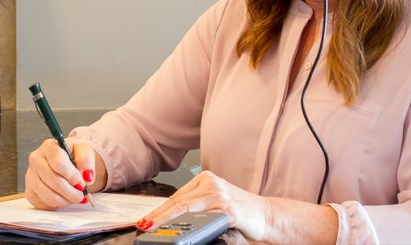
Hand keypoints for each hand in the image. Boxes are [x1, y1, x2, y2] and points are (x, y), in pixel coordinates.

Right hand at [25, 139, 105, 209]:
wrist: (67, 159)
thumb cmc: (74, 153)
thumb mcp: (84, 149)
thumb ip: (86, 160)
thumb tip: (87, 176)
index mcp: (48, 146)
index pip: (58, 163)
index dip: (72, 176)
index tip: (83, 183)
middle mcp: (36, 161)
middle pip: (54, 181)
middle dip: (72, 191)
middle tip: (83, 194)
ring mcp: (30, 177)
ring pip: (49, 196)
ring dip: (67, 200)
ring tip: (77, 196)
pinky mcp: (30, 192)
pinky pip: (45, 204)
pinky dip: (59, 204)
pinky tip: (66, 198)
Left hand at [135, 171, 269, 241]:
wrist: (267, 216)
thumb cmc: (241, 215)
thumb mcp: (214, 208)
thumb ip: (196, 210)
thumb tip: (172, 220)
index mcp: (206, 180)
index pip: (177, 196)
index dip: (159, 210)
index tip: (145, 220)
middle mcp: (212, 183)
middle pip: (178, 200)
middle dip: (158, 215)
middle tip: (143, 225)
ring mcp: (219, 194)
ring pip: (186, 207)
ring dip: (166, 220)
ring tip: (152, 227)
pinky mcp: (228, 209)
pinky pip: (203, 218)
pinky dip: (188, 225)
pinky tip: (178, 230)